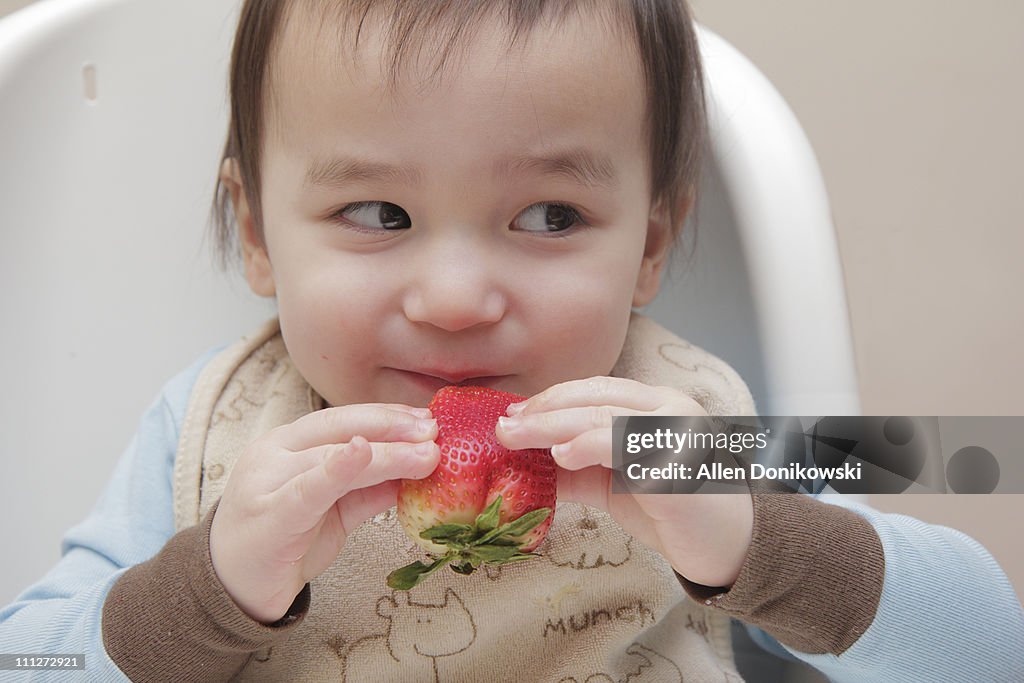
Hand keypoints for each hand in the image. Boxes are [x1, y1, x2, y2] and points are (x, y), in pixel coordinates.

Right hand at [209, 404, 439, 622]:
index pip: (344, 419)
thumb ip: (369, 488)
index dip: (388, 415)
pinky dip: (338, 468)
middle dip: (391, 425)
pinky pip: (308, 488)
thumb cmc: (285, 542)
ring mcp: (266, 481)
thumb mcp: (335, 509)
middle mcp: (273, 451)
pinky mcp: (270, 516)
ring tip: (427, 455)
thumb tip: (419, 470)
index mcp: (288, 443)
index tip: (428, 417)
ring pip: (332, 456)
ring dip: (386, 454)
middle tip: (434, 429)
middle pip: (340, 428)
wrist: (232, 587)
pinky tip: (362, 452)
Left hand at [496, 377, 752, 587]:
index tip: (512, 413)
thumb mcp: (616, 482)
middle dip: (542, 409)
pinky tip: (561, 454)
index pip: (595, 389)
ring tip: (515, 436)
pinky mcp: (679, 462)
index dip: (550, 398)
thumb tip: (523, 463)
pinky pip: (626, 445)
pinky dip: (588, 445)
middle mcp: (668, 408)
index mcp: (655, 404)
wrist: (733, 548)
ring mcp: (675, 431)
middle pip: (594, 396)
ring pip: (603, 414)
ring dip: (552, 424)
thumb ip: (578, 467)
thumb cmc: (675, 512)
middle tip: (503, 425)